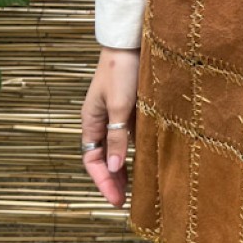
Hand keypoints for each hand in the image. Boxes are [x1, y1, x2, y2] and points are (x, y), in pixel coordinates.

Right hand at [81, 46, 140, 207]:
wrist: (133, 41)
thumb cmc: (122, 70)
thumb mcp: (120, 105)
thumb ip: (117, 136)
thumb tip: (112, 167)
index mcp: (91, 121)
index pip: (92, 160)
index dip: (102, 182)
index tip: (116, 201)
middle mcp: (103, 120)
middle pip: (105, 157)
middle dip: (113, 179)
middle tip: (126, 200)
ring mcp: (120, 114)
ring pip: (120, 147)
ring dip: (127, 166)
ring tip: (139, 186)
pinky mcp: (135, 107)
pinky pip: (135, 134)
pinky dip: (140, 148)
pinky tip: (151, 158)